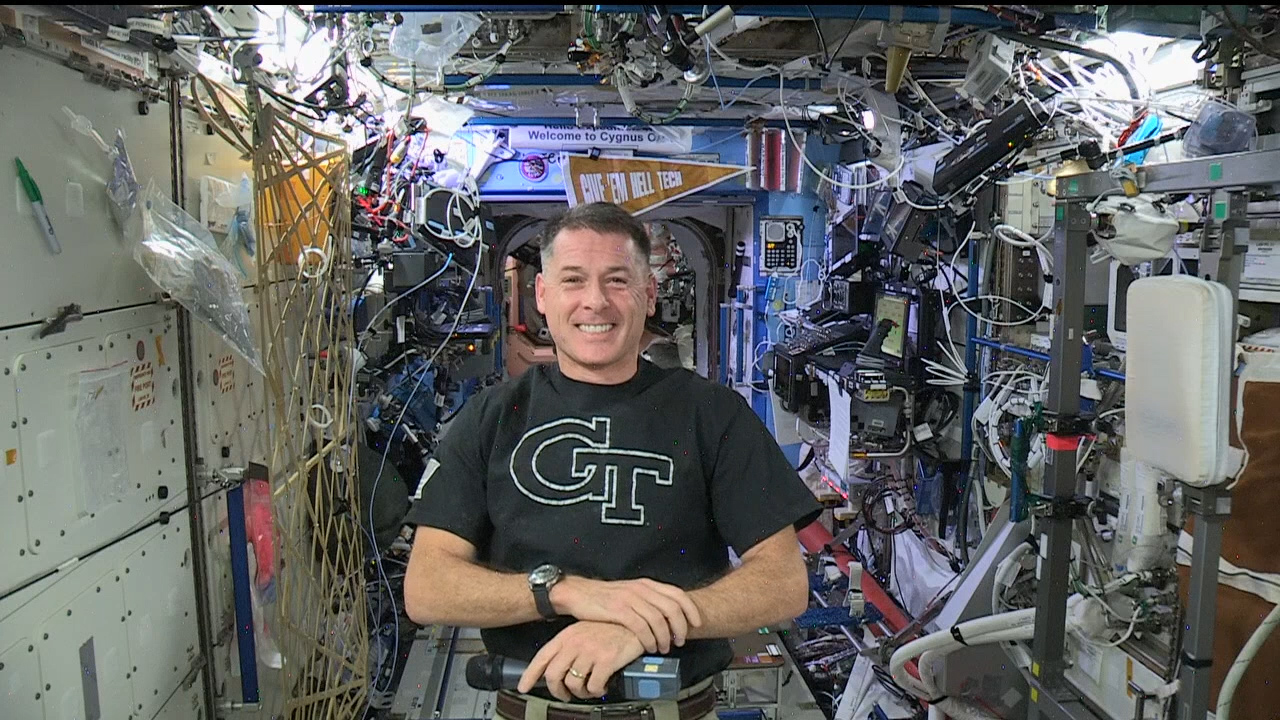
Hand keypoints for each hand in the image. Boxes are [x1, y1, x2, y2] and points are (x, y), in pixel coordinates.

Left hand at [517, 621, 645, 700]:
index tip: (523, 687)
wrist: (635, 621)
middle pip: (554, 676)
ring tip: (590, 690)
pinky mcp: (606, 661)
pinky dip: (597, 690)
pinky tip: (603, 685)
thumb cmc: (611, 627)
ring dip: (581, 693)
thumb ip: (570, 647)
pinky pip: (594, 686)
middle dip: (559, 692)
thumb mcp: (584, 631)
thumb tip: (560, 668)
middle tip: (567, 695)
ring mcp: (590, 652)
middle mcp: (575, 643)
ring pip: (573, 684)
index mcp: (567, 636)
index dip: (530, 675)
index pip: (542, 658)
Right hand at [552, 576, 702, 653]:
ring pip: (658, 620)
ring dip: (665, 637)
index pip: (677, 594)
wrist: (578, 593)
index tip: (697, 623)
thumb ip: (648, 601)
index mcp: (646, 584)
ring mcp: (630, 599)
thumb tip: (668, 616)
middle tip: (680, 641)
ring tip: (664, 648)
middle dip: (680, 627)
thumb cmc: (604, 598)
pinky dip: (649, 639)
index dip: (691, 609)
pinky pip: (641, 627)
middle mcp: (641, 589)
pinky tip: (649, 647)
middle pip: (672, 608)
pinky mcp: (618, 611)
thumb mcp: (630, 593)